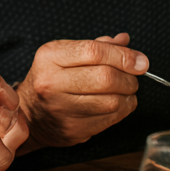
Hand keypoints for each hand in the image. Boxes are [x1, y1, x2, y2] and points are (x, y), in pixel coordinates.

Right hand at [15, 33, 147, 148]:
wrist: (29, 113)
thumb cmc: (51, 78)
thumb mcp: (65, 54)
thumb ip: (96, 46)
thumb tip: (124, 41)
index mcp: (50, 57)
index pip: (94, 52)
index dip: (124, 56)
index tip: (141, 61)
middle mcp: (51, 82)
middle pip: (105, 78)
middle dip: (129, 78)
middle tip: (132, 78)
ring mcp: (61, 108)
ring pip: (112, 102)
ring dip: (128, 96)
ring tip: (125, 91)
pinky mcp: (72, 129)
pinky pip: (109, 120)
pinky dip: (122, 111)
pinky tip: (118, 104)